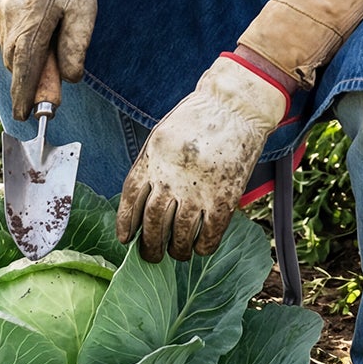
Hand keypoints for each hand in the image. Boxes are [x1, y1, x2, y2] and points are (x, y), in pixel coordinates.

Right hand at [0, 0, 99, 120]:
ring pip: (9, 51)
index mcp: (36, 18)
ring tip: (47, 57)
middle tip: (47, 98)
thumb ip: (76, 45)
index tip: (24, 115)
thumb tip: (69, 79)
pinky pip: (6, 36)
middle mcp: (12, 16)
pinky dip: (19, 46)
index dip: (24, 94)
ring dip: (25, 63)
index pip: (26, 67)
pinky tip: (36, 36)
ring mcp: (1, 10)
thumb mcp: (86, 10)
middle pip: (16, 63)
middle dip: (28, 83)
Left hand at [117, 55, 288, 261]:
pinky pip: (209, 234)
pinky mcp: (225, 197)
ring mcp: (198, 189)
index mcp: (153, 159)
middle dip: (149, 246)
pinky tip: (200, 248)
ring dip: (176, 250)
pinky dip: (202, 247)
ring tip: (177, 254)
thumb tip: (144, 202)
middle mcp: (172, 176)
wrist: (236, 106)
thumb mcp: (164, 135)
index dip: (126, 223)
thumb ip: (152, 166)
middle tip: (151, 256)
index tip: (125, 238)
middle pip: (153, 223)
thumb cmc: (200, 118)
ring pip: (179, 235)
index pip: (131, 199)